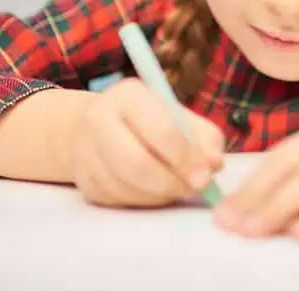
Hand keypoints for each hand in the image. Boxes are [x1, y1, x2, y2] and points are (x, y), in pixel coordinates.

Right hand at [70, 77, 224, 207]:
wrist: (95, 126)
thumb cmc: (148, 119)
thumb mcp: (179, 115)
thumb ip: (203, 137)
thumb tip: (214, 164)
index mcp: (128, 95)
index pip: (160, 131)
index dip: (186, 158)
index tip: (205, 176)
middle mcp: (99, 119)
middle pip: (137, 164)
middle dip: (172, 183)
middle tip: (194, 189)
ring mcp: (86, 152)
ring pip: (127, 188)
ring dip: (160, 195)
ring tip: (177, 188)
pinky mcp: (84, 181)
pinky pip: (119, 201)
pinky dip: (144, 201)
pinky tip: (154, 190)